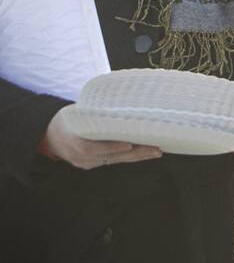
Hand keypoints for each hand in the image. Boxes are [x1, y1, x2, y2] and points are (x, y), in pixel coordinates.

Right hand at [44, 107, 162, 168]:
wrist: (48, 136)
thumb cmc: (67, 119)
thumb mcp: (76, 113)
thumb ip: (94, 113)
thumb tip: (121, 97)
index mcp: (73, 141)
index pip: (93, 148)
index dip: (112, 147)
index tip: (130, 144)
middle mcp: (80, 156)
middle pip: (110, 157)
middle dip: (135, 153)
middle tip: (156, 149)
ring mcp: (85, 163)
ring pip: (115, 161)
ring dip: (137, 157)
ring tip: (156, 151)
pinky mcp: (90, 165)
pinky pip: (112, 161)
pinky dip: (128, 157)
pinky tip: (144, 153)